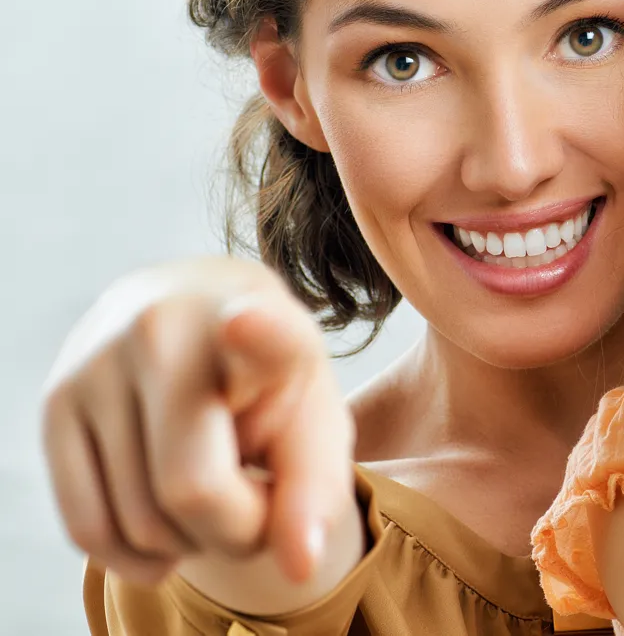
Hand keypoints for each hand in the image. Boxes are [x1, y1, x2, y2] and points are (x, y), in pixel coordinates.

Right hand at [41, 257, 353, 585]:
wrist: (192, 311)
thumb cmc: (267, 381)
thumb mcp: (313, 421)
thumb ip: (315, 492)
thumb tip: (299, 566)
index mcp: (258, 314)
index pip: (262, 331)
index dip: (258, 333)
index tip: (246, 323)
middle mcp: (166, 327)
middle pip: (193, 492)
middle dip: (236, 530)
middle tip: (254, 498)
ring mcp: (98, 362)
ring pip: (139, 524)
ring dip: (188, 543)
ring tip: (213, 496)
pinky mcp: (54, 401)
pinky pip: (88, 529)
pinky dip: (136, 556)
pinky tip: (169, 531)